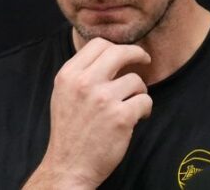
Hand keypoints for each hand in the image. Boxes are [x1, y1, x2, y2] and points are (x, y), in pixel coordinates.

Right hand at [23, 38, 152, 188]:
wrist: (68, 167)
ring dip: (139, 91)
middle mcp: (85, 83)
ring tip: (131, 104)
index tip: (125, 54)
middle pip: (119, 52)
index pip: (97, 44)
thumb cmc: (69, 130)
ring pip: (136, 80)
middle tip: (145, 60)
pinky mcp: (120, 117)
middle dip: (137, 53)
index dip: (115, 46)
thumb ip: (81, 72)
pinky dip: (145, 109)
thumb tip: (109, 53)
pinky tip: (136, 117)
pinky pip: (145, 101)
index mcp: (68, 75)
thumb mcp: (64, 93)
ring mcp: (103, 100)